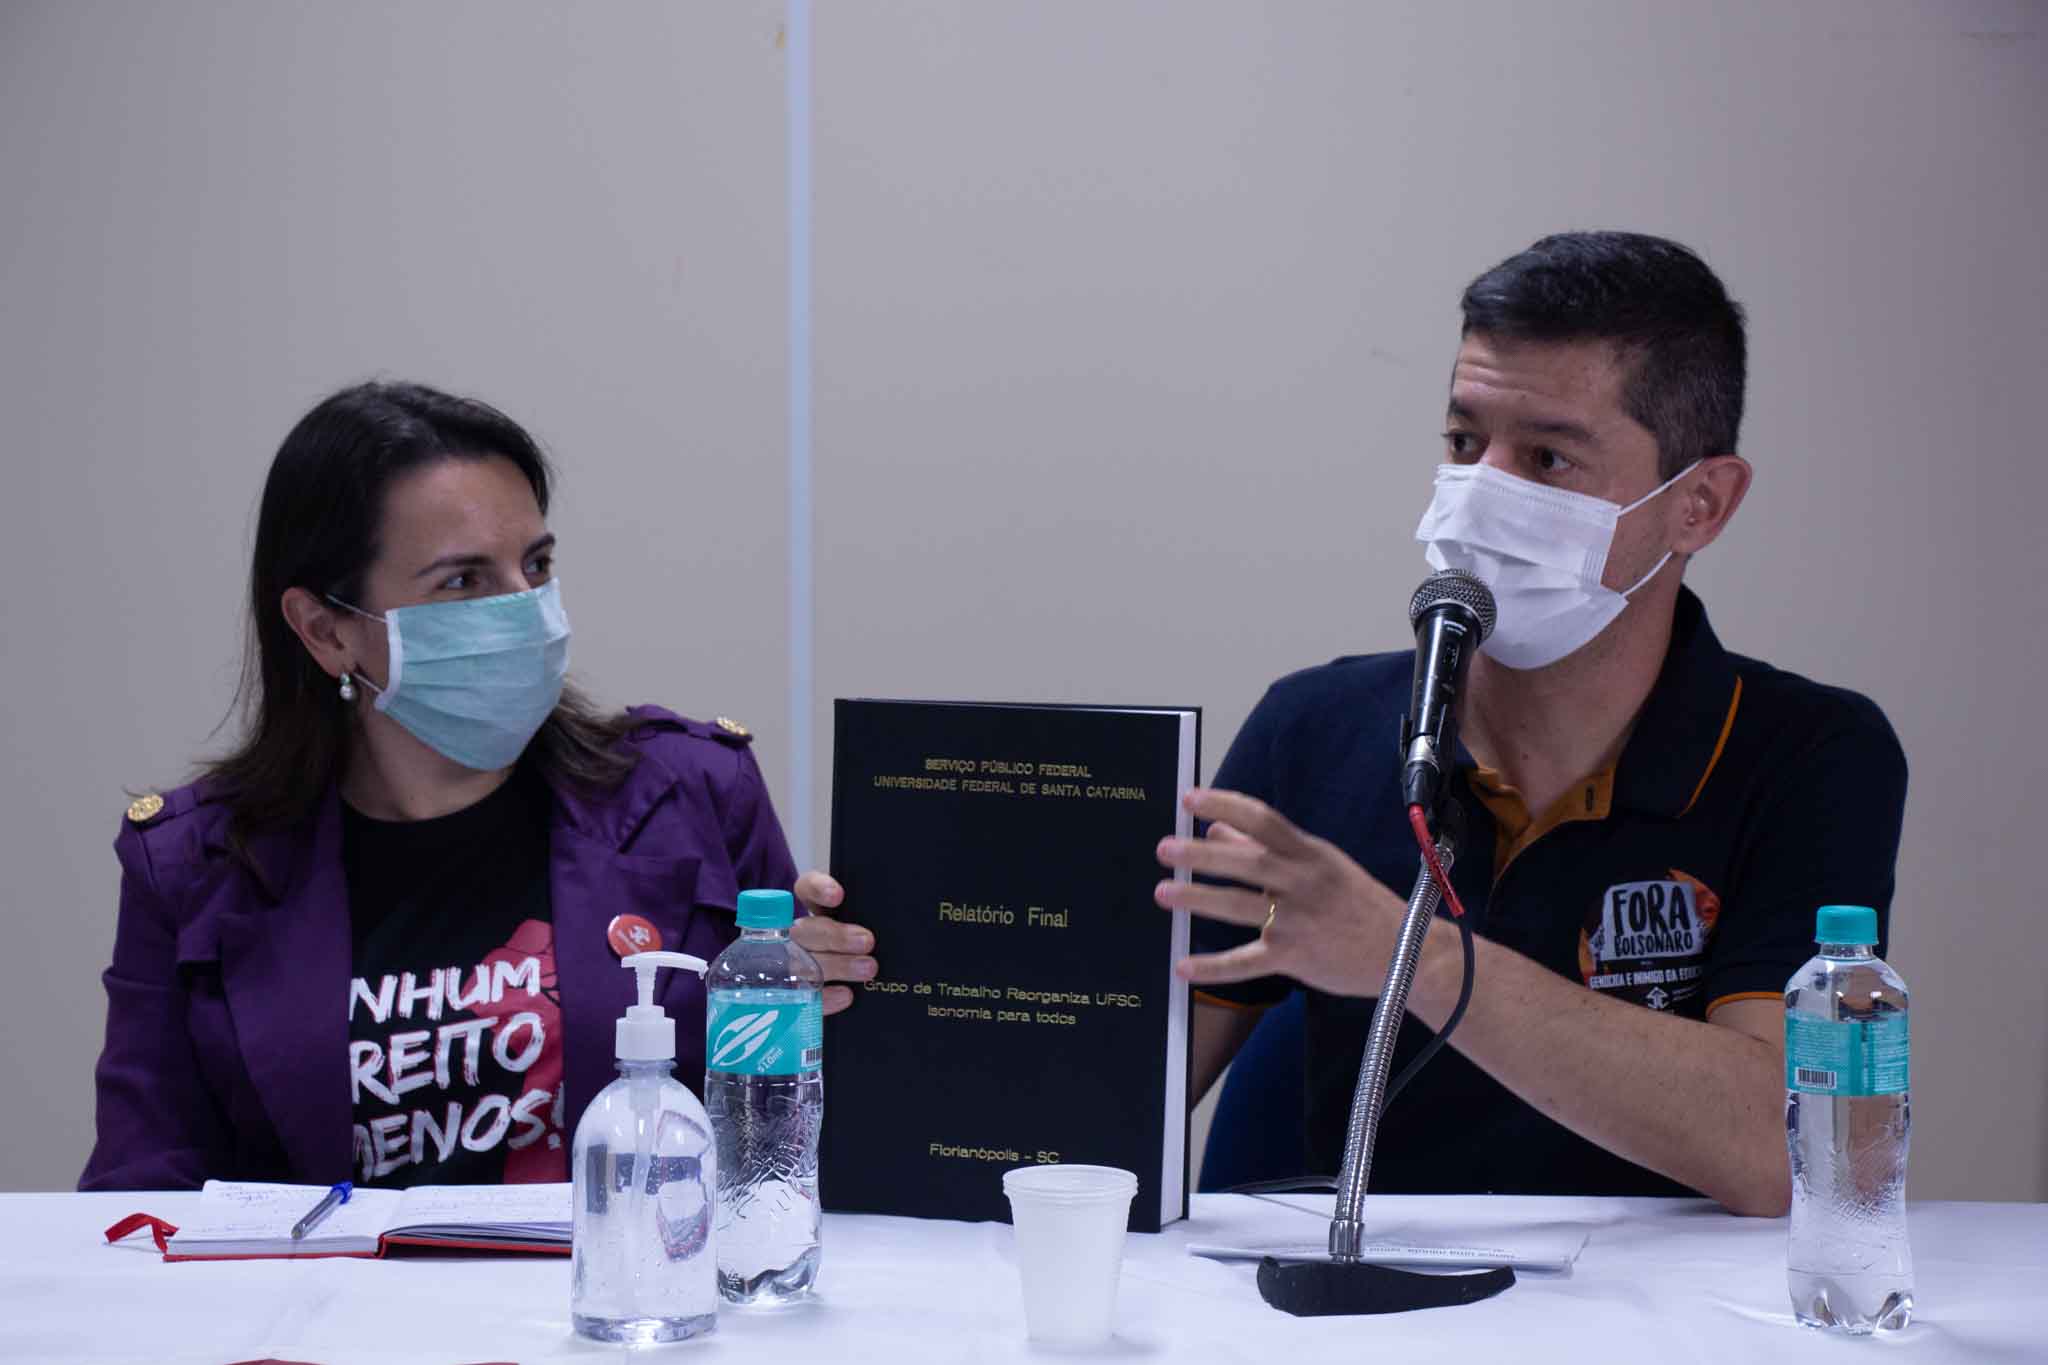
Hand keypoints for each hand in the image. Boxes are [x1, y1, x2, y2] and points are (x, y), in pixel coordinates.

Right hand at [792, 870, 875, 1014]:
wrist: (865, 992)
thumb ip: (876, 917)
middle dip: (836, 936)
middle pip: (806, 930)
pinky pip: (805, 998)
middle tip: (867, 941)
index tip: (838, 896)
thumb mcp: (873, 925)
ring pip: (804, 963)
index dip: (818, 889)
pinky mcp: (802, 997)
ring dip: (837, 965)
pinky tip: (847, 996)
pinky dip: (825, 997)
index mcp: (817, 910)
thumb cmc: (872, 944)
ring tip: (869, 969)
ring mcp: (796, 966)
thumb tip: (906, 909)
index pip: (806, 889)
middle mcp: (802, 935)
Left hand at [1153, 788, 1407, 998]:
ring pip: (1240, 906)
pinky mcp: (1294, 957)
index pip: (1263, 820)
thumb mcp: (1320, 865)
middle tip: (1166, 848)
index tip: (1190, 798)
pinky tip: (1183, 966)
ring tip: (1164, 892)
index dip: (1225, 805)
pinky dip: (1213, 967)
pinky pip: (1246, 963)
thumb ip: (1267, 848)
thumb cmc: (1357, 903)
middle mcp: (1303, 882)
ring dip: (1198, 898)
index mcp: (1310, 854)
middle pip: (1247, 862)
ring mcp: (1298, 921)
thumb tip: (1217, 828)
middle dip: (1203, 855)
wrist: (1406, 953)